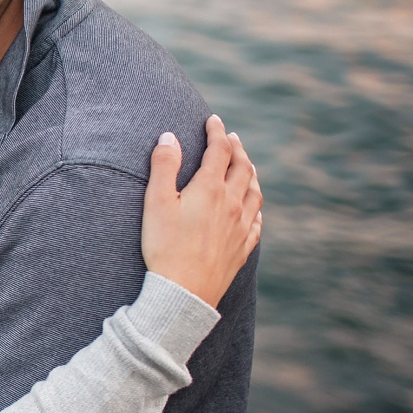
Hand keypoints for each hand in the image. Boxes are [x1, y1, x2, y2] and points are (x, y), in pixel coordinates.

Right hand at [142, 114, 263, 307]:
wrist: (183, 292)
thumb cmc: (164, 247)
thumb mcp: (155, 203)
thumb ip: (163, 167)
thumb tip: (169, 137)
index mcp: (210, 189)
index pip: (219, 151)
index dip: (217, 132)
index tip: (213, 120)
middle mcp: (232, 204)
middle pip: (242, 168)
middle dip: (237, 149)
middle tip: (231, 138)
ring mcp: (241, 227)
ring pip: (254, 192)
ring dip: (250, 174)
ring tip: (246, 166)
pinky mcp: (242, 247)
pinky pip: (257, 222)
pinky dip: (256, 207)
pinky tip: (253, 208)